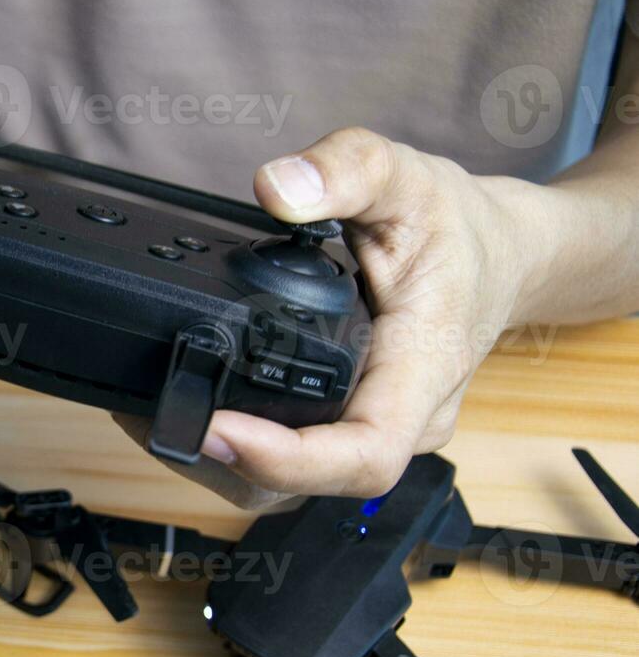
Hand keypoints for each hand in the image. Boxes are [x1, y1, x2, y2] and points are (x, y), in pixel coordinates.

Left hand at [117, 127, 535, 506]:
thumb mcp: (406, 177)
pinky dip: (243, 451)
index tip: (216, 428)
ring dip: (227, 466)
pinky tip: (197, 415)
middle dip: (230, 465)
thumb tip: (277, 187)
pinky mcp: (359, 426)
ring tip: (161, 420)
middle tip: (157, 420)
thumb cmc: (459, 225)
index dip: (286, 459)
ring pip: (301, 485)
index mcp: (426, 370)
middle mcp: (408, 419)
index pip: (365, 454)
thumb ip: (345, 171)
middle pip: (315, 484)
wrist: (500, 253)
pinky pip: (301, 462)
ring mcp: (382, 429)